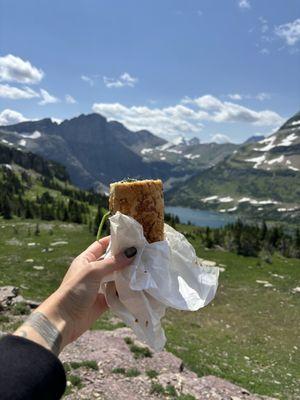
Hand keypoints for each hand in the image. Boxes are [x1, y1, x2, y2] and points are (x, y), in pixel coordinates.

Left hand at [14, 236, 136, 354]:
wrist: (63, 320)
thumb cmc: (75, 290)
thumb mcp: (93, 271)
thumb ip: (112, 262)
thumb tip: (132, 252)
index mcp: (86, 260)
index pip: (101, 245)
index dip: (114, 240)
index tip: (130, 238)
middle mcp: (92, 272)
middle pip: (111, 261)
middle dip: (125, 258)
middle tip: (143, 254)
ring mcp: (98, 287)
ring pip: (116, 277)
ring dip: (127, 274)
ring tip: (144, 269)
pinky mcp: (104, 301)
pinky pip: (117, 293)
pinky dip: (126, 291)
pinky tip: (138, 286)